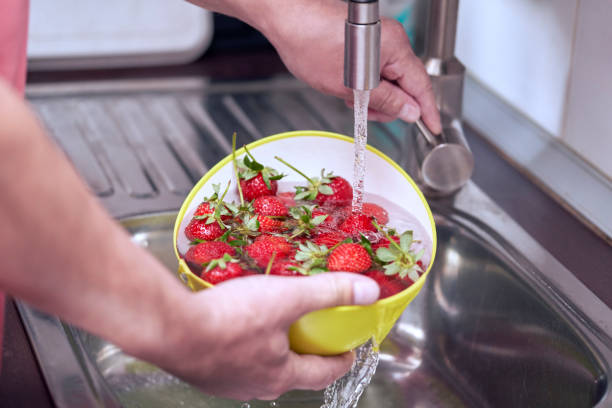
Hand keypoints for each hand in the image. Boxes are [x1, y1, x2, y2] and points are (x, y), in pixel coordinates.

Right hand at [150, 273, 378, 400]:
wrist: (171, 328)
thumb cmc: (229, 318)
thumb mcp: (287, 298)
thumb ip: (328, 292)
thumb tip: (367, 292)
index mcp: (280, 373)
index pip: (322, 372)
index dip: (340, 360)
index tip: (348, 351)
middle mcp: (255, 384)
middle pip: (291, 372)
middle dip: (304, 354)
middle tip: (311, 333)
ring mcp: (226, 381)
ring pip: (259, 367)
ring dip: (271, 350)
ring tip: (273, 326)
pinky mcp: (203, 371)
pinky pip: (232, 360)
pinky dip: (242, 346)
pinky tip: (235, 326)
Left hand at [258, 0, 440, 133]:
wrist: (288, 21)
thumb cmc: (312, 43)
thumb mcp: (351, 86)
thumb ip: (386, 100)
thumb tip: (410, 112)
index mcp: (394, 47)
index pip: (421, 85)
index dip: (428, 110)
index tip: (432, 127)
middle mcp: (391, 39)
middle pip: (405, 83)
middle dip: (389, 104)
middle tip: (369, 114)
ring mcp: (379, 38)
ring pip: (388, 78)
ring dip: (374, 95)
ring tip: (349, 97)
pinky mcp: (366, 41)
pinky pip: (376, 68)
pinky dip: (365, 83)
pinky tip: (347, 88)